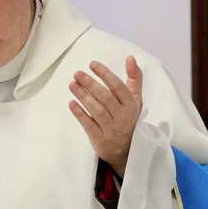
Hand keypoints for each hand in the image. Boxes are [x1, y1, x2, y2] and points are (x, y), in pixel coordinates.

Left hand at [70, 56, 142, 177]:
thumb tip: (131, 58)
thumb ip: (134, 78)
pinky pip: (89, 125)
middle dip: (90, 84)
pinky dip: (80, 114)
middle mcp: (123, 117)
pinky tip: (72, 103)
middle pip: (106, 97)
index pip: (118, 87)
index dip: (105, 74)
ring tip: (72, 84)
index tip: (92, 64)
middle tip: (77, 73)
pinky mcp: (100, 139)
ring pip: (97, 110)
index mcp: (131, 105)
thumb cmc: (128, 119)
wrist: (125, 150)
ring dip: (83, 96)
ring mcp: (111, 129)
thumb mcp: (135, 99)